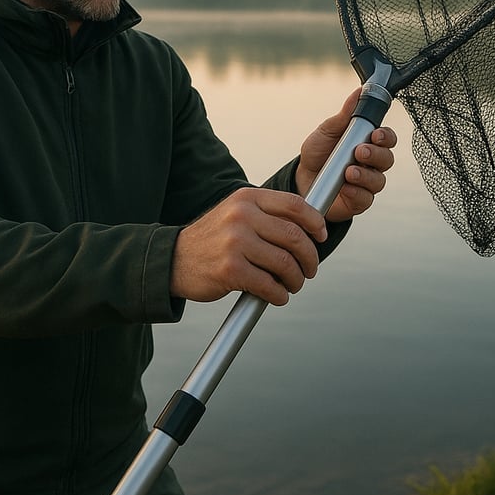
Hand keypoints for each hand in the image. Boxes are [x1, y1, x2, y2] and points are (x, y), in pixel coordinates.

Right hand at [171, 187, 326, 305]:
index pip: (294, 205)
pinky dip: (279, 295)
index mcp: (247, 198)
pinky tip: (277, 296)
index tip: (321, 236)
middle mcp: (241, 216)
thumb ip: (268, 216)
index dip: (315, 222)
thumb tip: (311, 228)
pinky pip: (269, 285)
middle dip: (309, 257)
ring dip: (296, 279)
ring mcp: (235, 242)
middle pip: (294, 236)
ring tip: (293, 285)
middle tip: (310, 270)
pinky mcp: (230, 269)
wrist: (173, 260)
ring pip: (285, 263)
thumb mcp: (237, 215)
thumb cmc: (215, 241)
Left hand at [295, 88, 397, 222]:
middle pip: (387, 159)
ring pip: (379, 181)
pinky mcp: (358, 201)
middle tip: (360, 151)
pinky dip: (357, 192)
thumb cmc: (318, 153)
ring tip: (349, 171)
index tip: (375, 134)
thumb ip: (345, 114)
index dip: (386, 136)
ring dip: (366, 175)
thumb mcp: (327, 130)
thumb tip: (359, 91)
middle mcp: (372, 163)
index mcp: (368, 143)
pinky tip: (346, 188)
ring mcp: (366, 183)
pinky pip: (366, 199)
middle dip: (376, 154)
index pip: (387, 139)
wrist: (300, 179)